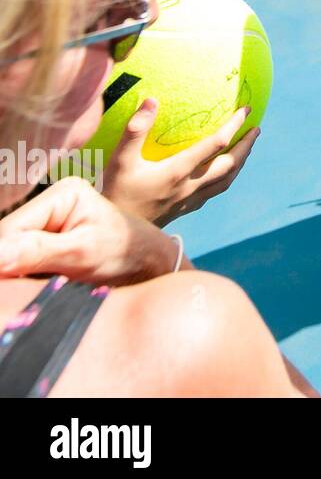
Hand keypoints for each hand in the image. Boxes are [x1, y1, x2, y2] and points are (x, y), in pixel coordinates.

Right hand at [0, 177, 179, 285]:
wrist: (148, 266)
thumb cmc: (126, 254)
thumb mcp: (83, 253)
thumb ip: (38, 252)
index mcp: (62, 193)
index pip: (10, 229)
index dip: (5, 259)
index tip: (18, 281)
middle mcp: (49, 203)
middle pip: (6, 241)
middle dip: (12, 267)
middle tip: (36, 284)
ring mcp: (46, 223)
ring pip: (8, 254)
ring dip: (18, 274)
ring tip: (45, 283)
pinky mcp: (44, 242)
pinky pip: (18, 262)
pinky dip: (24, 277)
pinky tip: (42, 284)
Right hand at [100, 99, 259, 226]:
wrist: (115, 235)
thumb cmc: (114, 192)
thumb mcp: (119, 160)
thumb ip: (135, 130)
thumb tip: (152, 100)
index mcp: (178, 171)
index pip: (216, 144)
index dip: (234, 125)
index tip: (246, 109)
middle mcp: (190, 186)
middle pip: (230, 164)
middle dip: (247, 145)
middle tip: (257, 128)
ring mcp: (190, 200)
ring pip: (227, 180)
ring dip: (241, 162)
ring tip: (248, 147)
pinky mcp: (186, 209)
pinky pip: (215, 191)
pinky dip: (227, 177)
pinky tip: (225, 171)